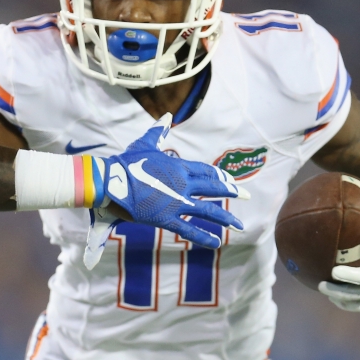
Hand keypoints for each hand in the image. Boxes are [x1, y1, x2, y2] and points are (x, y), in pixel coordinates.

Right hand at [84, 114, 249, 269]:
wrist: (111, 181)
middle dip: (233, 192)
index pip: (208, 172)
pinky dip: (204, 237)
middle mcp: (183, 183)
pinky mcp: (166, 218)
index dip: (222, 177)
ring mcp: (177, 202)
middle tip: (247, 196)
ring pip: (208, 211)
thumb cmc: (126, 162)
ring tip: (238, 226)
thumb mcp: (145, 144)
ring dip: (225, 218)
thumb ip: (158, 132)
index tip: (233, 181)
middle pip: (214, 188)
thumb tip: (166, 116)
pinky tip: (216, 243)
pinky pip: (189, 229)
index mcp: (179, 166)